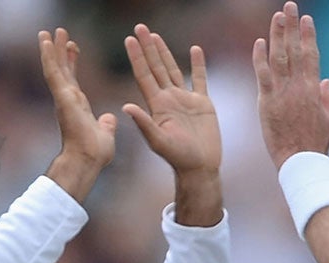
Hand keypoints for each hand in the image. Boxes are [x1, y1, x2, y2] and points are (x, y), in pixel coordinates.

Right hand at [40, 27, 117, 198]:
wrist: (87, 161)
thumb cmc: (95, 154)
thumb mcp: (105, 133)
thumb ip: (106, 124)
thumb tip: (109, 119)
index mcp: (77, 106)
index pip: (72, 79)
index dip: (72, 62)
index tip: (74, 47)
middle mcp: (67, 100)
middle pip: (62, 69)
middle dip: (59, 51)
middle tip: (58, 32)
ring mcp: (62, 97)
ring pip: (54, 67)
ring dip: (51, 49)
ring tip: (47, 32)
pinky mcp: (61, 97)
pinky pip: (53, 72)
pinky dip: (48, 56)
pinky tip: (45, 40)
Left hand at [122, 25, 218, 174]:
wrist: (199, 168)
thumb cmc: (178, 159)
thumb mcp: (158, 142)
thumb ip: (144, 124)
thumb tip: (125, 107)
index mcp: (157, 106)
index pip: (144, 76)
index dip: (137, 57)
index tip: (129, 39)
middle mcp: (169, 99)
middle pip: (156, 67)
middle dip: (148, 48)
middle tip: (140, 27)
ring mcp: (185, 100)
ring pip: (173, 69)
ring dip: (164, 52)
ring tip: (156, 36)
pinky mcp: (202, 103)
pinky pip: (199, 79)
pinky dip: (198, 64)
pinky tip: (194, 50)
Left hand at [254, 3, 328, 167]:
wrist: (301, 162)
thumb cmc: (316, 145)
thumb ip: (328, 99)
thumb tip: (326, 81)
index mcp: (314, 89)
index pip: (311, 55)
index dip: (308, 35)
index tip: (306, 19)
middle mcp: (298, 86)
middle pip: (294, 50)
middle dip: (292, 26)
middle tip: (290, 6)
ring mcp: (281, 93)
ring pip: (279, 57)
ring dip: (277, 35)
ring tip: (277, 16)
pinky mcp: (266, 103)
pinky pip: (262, 76)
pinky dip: (260, 58)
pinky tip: (259, 42)